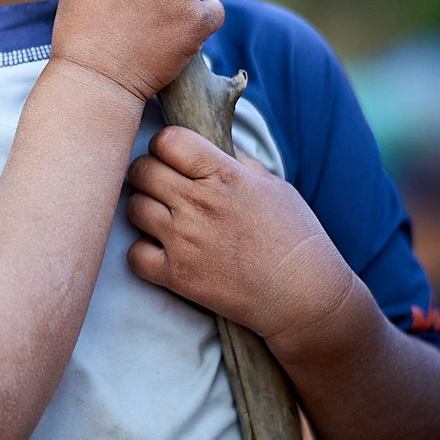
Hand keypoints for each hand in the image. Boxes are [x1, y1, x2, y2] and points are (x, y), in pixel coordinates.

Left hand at [125, 126, 356, 358]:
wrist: (306, 298)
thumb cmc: (296, 238)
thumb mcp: (273, 186)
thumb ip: (236, 162)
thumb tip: (209, 141)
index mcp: (225, 176)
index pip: (168, 140)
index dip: (165, 145)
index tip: (173, 157)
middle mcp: (200, 204)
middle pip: (142, 170)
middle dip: (147, 173)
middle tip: (160, 185)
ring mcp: (185, 240)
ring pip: (133, 208)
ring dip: (143, 209)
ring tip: (162, 217)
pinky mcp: (177, 276)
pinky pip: (134, 254)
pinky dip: (142, 252)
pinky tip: (160, 251)